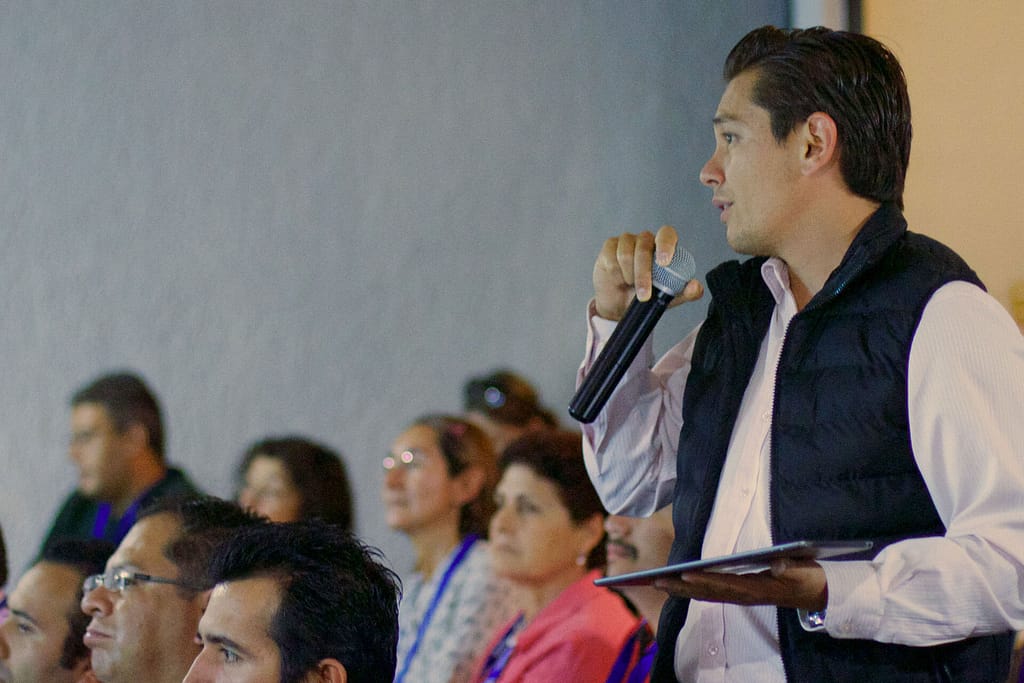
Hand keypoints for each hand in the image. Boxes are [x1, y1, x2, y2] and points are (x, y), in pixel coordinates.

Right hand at [592, 225, 702, 320]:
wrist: (620, 306)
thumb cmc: (646, 297)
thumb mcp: (668, 298)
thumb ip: (685, 292)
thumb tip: (696, 286)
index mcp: (663, 247)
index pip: (667, 234)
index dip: (666, 245)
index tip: (664, 263)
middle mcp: (645, 241)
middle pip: (644, 247)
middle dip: (643, 274)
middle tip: (644, 295)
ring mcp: (626, 241)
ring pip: (626, 253)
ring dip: (629, 275)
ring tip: (630, 285)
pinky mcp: (610, 247)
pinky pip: (611, 256)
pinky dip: (616, 272)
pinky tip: (618, 278)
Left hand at [651, 558, 827, 610]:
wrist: (817, 594)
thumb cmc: (808, 579)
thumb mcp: (805, 572)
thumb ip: (793, 569)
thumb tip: (779, 565)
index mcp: (757, 589)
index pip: (725, 585)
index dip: (704, 581)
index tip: (683, 575)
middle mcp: (745, 595)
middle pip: (708, 592)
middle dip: (681, 587)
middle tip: (656, 580)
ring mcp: (741, 595)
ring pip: (706, 594)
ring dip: (681, 590)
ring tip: (657, 582)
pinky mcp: (740, 592)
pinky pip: (712, 592)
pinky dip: (693, 589)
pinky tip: (678, 584)